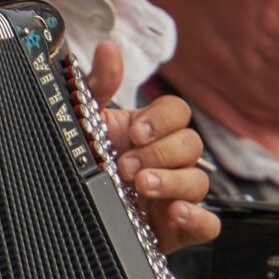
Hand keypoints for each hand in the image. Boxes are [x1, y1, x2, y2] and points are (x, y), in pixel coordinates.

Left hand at [87, 41, 217, 252]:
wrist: (69, 218)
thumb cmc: (86, 167)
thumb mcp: (85, 126)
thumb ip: (97, 87)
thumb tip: (109, 48)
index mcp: (151, 133)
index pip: (178, 112)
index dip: (162, 119)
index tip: (136, 132)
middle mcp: (169, 161)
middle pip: (192, 144)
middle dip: (160, 153)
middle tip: (125, 166)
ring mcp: (178, 195)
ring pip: (199, 181)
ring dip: (173, 181)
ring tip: (141, 186)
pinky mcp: (180, 230)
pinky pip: (209, 225)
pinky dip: (198, 217)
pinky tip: (175, 212)